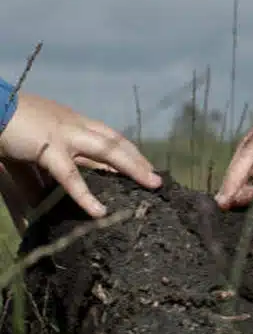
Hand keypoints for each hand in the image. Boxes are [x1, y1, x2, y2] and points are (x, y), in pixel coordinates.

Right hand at [0, 92, 161, 232]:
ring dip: (132, 167)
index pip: (109, 136)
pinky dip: (86, 195)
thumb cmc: (8, 126)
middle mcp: (75, 124)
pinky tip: (99, 212)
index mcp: (73, 121)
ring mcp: (65, 134)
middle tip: (156, 179)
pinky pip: (71, 176)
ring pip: (108, 151)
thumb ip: (44, 170)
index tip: (144, 165)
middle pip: (116, 142)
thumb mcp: (33, 147)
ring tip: (151, 184)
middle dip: (138, 159)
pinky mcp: (49, 148)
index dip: (128, 150)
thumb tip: (44, 198)